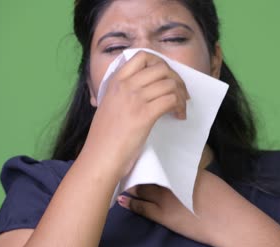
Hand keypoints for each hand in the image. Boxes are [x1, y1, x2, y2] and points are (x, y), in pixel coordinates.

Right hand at [83, 51, 189, 178]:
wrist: (99, 156)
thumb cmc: (104, 137)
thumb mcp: (108, 105)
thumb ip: (121, 93)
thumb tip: (145, 88)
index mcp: (115, 81)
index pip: (142, 56)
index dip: (159, 63)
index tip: (165, 78)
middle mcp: (125, 86)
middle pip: (161, 68)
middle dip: (176, 79)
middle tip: (180, 94)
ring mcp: (135, 99)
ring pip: (169, 84)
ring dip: (180, 95)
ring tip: (180, 108)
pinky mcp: (144, 115)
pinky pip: (171, 100)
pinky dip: (179, 107)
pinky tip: (178, 116)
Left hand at [117, 169, 234, 246]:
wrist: (228, 220)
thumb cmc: (222, 198)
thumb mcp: (206, 177)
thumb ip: (189, 173)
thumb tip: (178, 170)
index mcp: (181, 170)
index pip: (158, 162)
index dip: (146, 159)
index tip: (136, 154)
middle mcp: (170, 181)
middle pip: (146, 173)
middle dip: (135, 170)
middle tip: (123, 165)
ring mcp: (165, 199)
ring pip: (141, 189)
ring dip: (130, 185)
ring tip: (120, 180)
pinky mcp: (163, 216)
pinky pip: (142, 208)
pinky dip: (130, 203)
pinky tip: (121, 199)